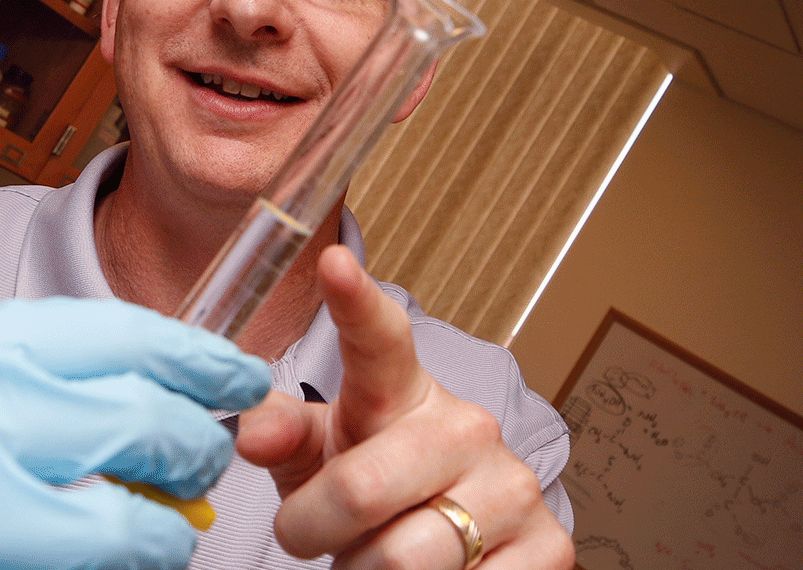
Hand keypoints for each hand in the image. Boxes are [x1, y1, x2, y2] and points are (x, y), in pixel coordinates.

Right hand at [0, 298, 272, 569]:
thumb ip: (14, 371)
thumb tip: (137, 391)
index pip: (112, 341)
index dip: (195, 361)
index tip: (240, 378)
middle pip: (134, 435)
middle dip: (191, 453)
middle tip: (203, 462)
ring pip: (118, 538)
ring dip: (154, 540)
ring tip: (151, 530)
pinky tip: (86, 557)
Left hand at [237, 246, 574, 569]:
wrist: (452, 548)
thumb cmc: (375, 488)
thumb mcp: (322, 454)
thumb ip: (283, 434)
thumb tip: (251, 433)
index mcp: (403, 392)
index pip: (380, 339)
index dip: (355, 301)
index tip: (332, 263)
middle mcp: (468, 428)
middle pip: (360, 490)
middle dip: (315, 531)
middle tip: (312, 535)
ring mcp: (516, 488)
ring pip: (403, 559)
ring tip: (374, 555)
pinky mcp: (551, 549)